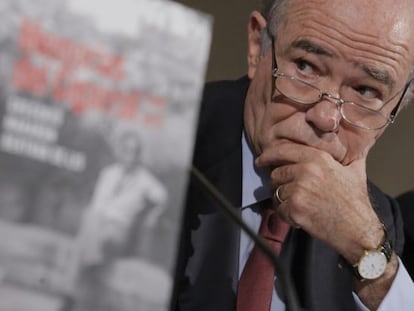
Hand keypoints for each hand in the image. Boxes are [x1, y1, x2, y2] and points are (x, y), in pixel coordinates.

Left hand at [255, 142, 383, 264]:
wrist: (359, 230)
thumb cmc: (356, 202)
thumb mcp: (354, 171)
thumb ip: (350, 154)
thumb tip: (358, 142)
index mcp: (318, 158)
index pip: (282, 150)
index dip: (268, 155)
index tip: (260, 161)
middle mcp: (306, 170)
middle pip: (276, 174)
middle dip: (280, 185)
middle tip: (292, 195)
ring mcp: (299, 189)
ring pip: (276, 192)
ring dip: (283, 201)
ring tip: (301, 207)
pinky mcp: (295, 207)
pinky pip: (279, 209)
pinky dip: (287, 215)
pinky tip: (301, 217)